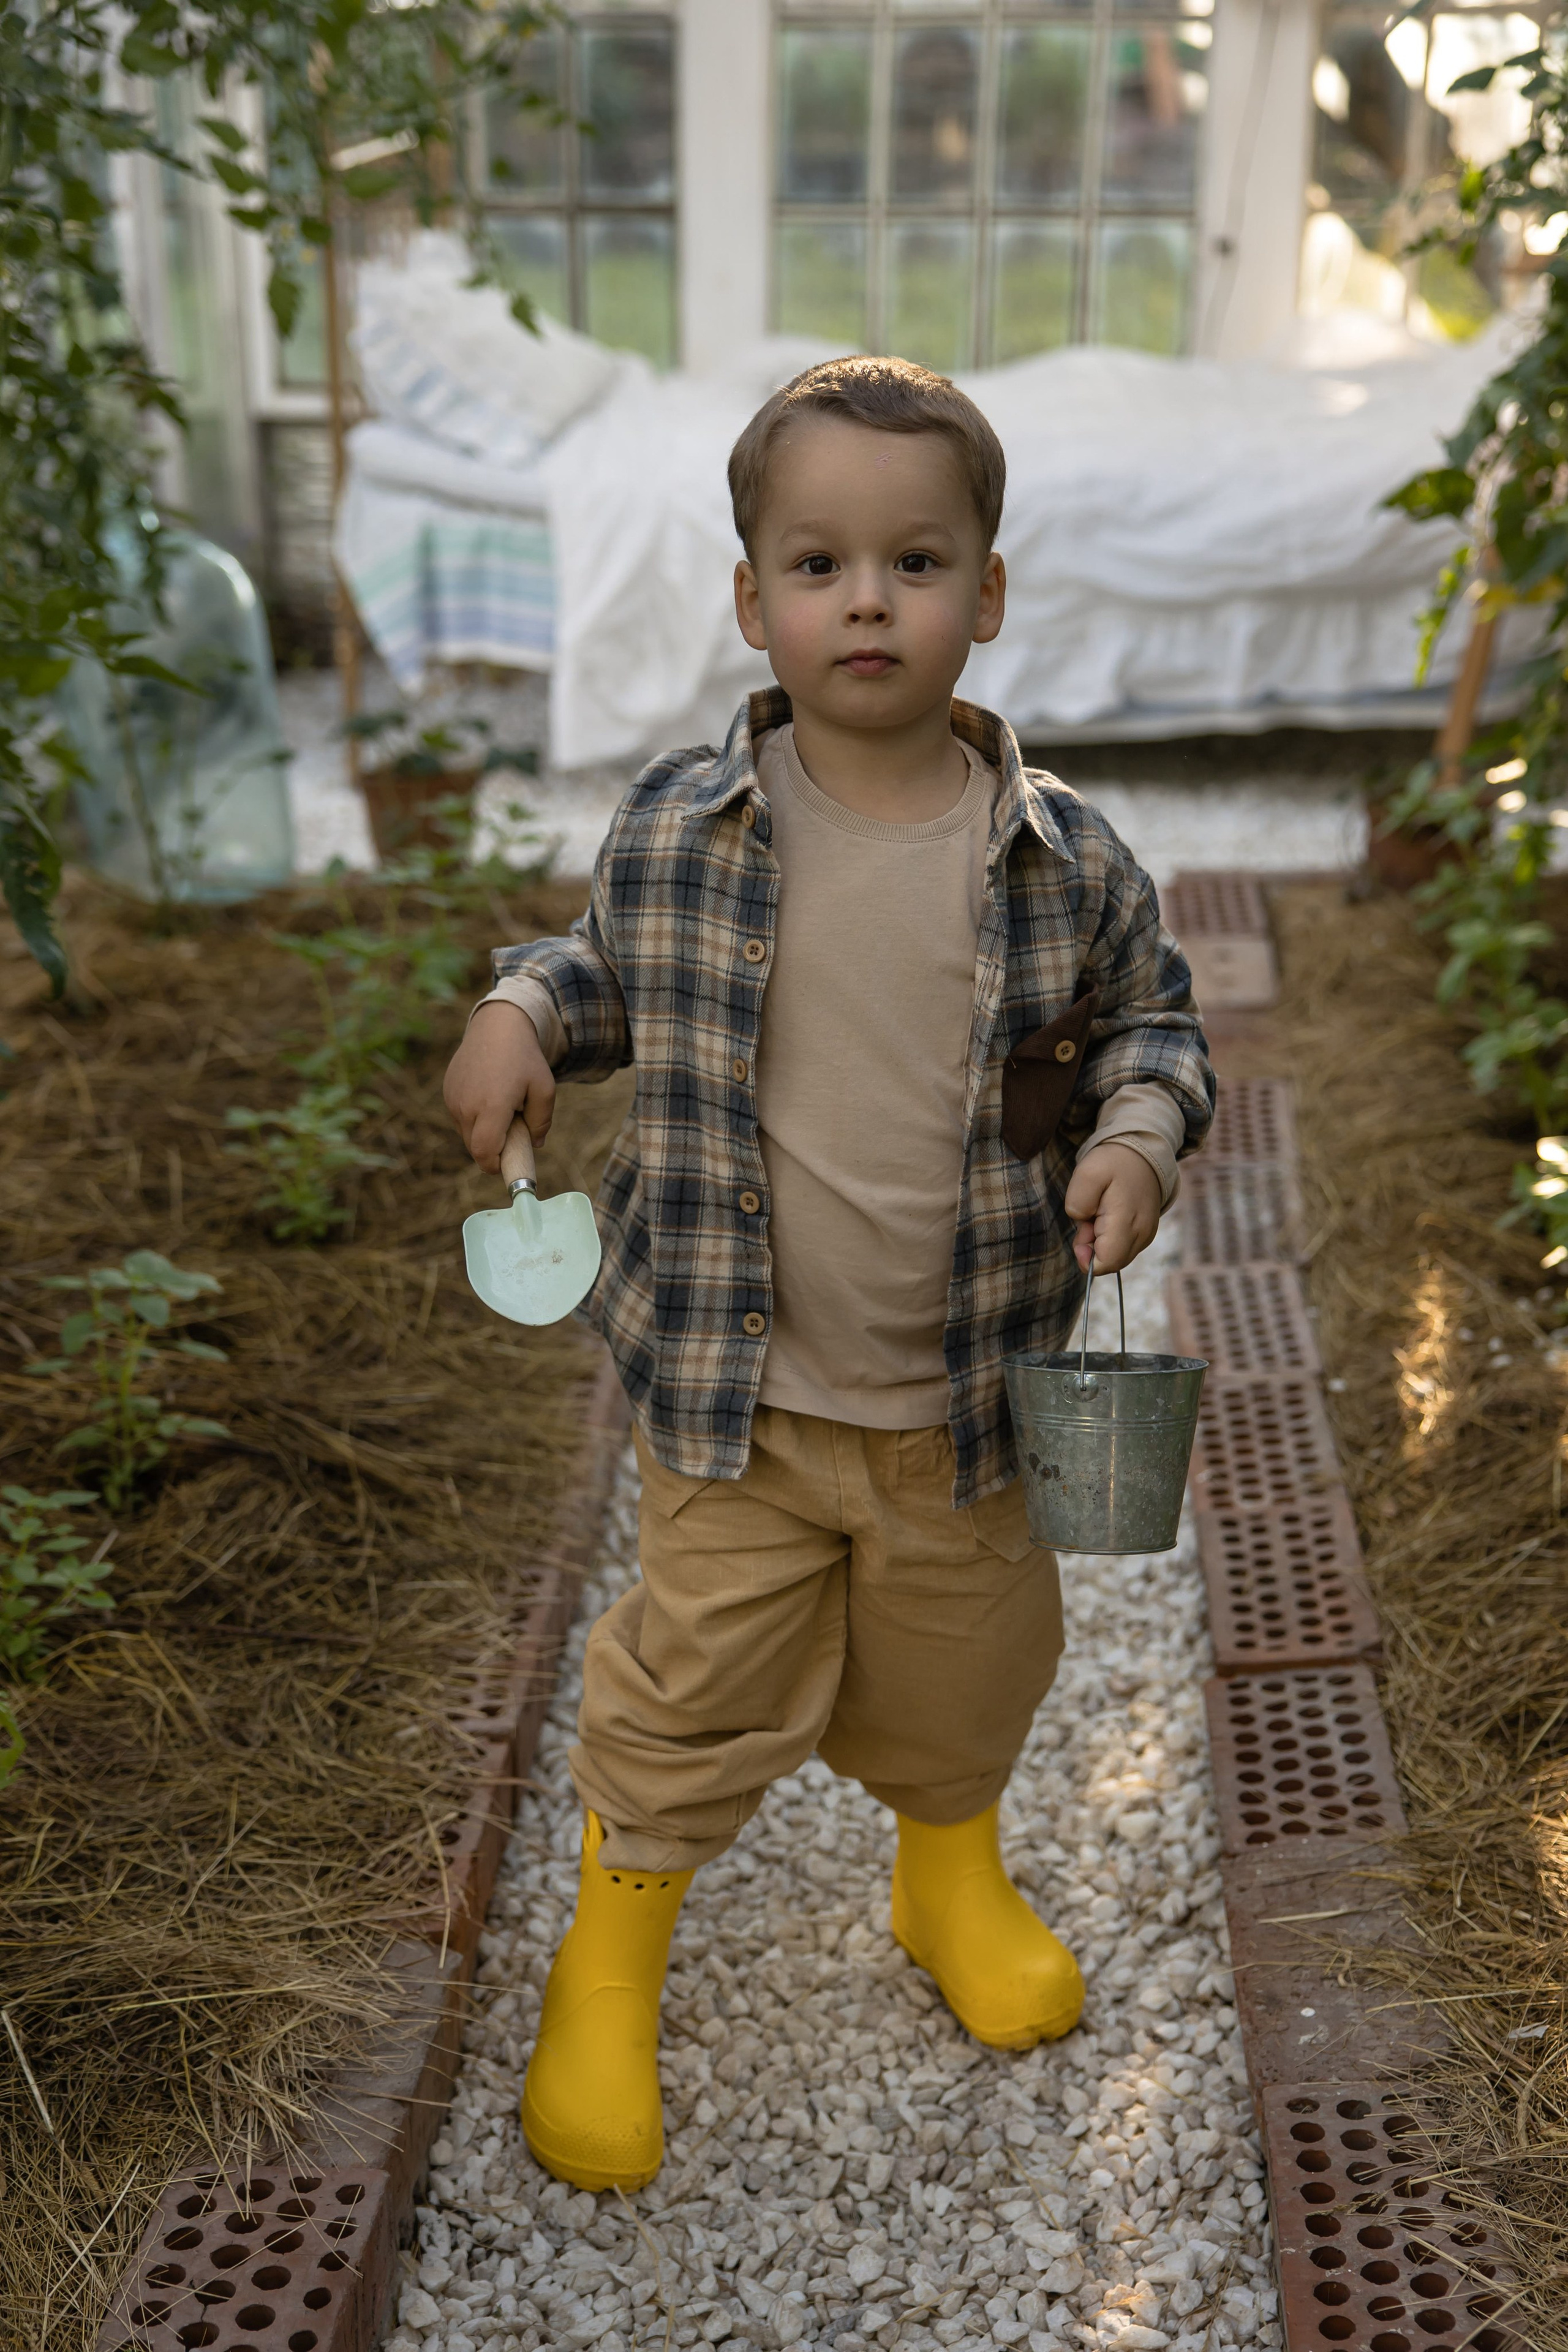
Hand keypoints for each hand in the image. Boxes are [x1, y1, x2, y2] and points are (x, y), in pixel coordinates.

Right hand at [443, 1001, 555, 1173]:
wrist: (497, 1026)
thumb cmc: (525, 1058)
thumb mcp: (545, 1089)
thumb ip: (542, 1122)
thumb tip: (535, 1144)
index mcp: (492, 1106)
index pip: (484, 1152)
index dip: (495, 1165)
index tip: (506, 1163)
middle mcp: (466, 1105)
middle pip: (475, 1147)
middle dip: (493, 1149)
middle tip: (512, 1131)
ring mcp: (453, 1098)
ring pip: (466, 1133)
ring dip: (483, 1131)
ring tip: (501, 1107)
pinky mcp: (447, 1091)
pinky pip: (459, 1116)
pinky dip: (474, 1116)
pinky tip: (488, 1095)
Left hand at [1063, 1142, 1161, 1273]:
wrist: (1142, 1154)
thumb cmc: (1113, 1163)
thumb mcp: (1086, 1172)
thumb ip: (1077, 1202)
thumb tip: (1082, 1223)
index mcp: (1128, 1222)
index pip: (1107, 1263)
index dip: (1087, 1256)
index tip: (1082, 1230)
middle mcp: (1142, 1235)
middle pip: (1110, 1263)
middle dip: (1091, 1247)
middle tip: (1090, 1216)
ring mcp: (1146, 1236)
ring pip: (1115, 1257)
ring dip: (1100, 1241)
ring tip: (1099, 1213)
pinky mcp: (1145, 1234)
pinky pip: (1122, 1248)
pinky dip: (1109, 1237)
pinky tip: (1108, 1216)